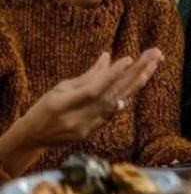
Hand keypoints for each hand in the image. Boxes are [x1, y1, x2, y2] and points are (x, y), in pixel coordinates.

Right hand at [22, 49, 163, 146]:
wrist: (33, 137)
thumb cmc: (44, 107)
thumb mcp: (60, 88)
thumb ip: (87, 75)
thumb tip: (108, 56)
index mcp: (64, 104)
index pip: (94, 89)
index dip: (111, 75)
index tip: (129, 59)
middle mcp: (79, 118)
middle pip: (113, 94)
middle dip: (136, 73)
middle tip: (154, 55)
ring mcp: (88, 127)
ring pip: (118, 102)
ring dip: (137, 82)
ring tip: (153, 64)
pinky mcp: (93, 132)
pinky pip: (114, 111)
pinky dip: (126, 95)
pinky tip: (141, 80)